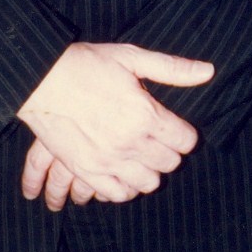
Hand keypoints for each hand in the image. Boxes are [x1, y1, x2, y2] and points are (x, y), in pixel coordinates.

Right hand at [17, 42, 213, 206]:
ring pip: (147, 183)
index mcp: (146, 114)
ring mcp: (108, 161)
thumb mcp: (132, 58)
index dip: (183, 134)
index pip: (185, 141)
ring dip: (148, 171)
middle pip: (169, 164)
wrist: (43, 79)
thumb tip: (208, 71)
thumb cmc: (88, 65)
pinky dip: (125, 187)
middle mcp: (131, 142)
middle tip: (156, 139)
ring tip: (139, 155)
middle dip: (168, 152)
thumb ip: (172, 68)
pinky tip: (122, 172)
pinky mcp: (86, 171)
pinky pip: (118, 194)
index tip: (173, 128)